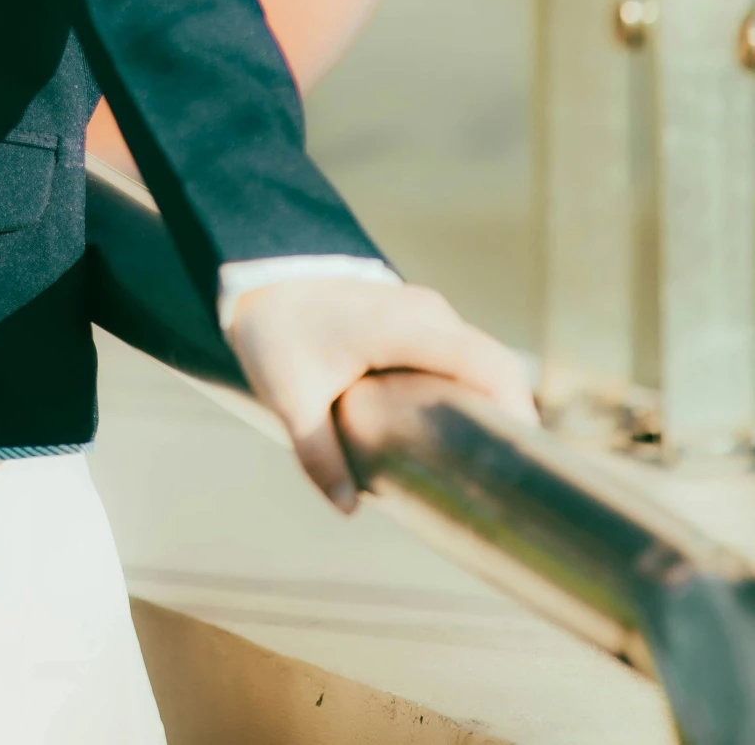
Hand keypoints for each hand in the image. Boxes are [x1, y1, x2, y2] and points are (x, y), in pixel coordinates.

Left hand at [227, 275, 535, 512]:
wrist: (259, 277)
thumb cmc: (276, 334)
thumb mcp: (289, 397)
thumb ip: (318, 454)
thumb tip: (349, 508)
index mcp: (400, 328)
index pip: (482, 361)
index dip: (514, 404)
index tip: (527, 455)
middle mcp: (425, 312)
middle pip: (495, 362)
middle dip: (513, 414)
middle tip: (514, 475)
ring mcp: (425, 310)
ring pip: (481, 355)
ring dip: (495, 401)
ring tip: (494, 461)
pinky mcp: (420, 316)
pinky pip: (463, 350)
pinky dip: (476, 386)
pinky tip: (465, 429)